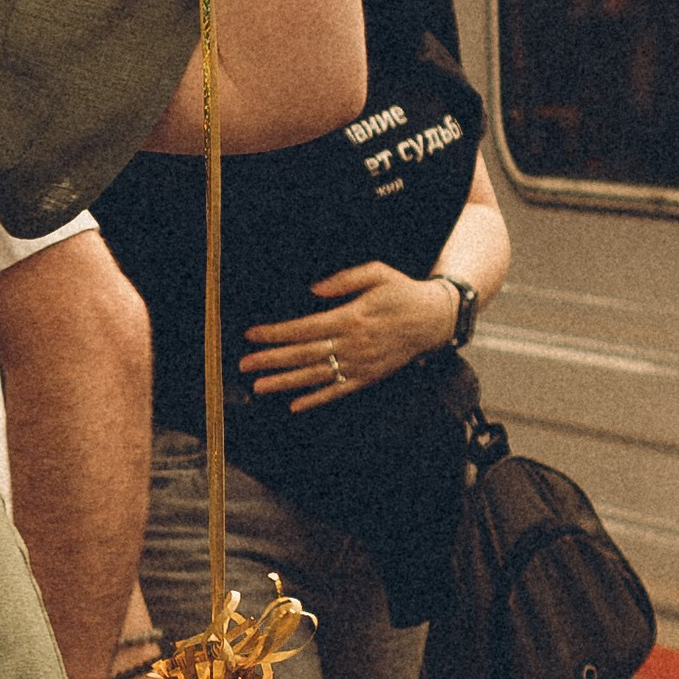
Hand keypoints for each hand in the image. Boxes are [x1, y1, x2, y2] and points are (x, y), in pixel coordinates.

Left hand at [241, 262, 456, 409]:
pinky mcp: (368, 377)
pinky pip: (338, 391)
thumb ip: (344, 279)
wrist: (435, 319)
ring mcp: (360, 364)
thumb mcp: (377, 273)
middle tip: (244, 365)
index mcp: (351, 317)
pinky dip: (315, 399)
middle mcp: (353, 345)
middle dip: (271, 360)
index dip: (276, 333)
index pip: (305, 328)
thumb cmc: (402, 292)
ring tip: (258, 387)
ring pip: (316, 376)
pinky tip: (294, 405)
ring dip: (285, 382)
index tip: (251, 335)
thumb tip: (314, 290)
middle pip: (304, 354)